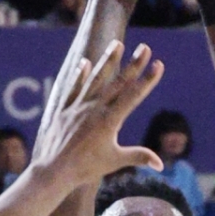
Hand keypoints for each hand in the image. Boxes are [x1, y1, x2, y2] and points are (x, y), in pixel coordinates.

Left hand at [31, 39, 163, 191]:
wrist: (53, 171)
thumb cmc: (85, 169)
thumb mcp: (115, 162)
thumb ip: (139, 157)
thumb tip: (161, 164)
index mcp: (109, 121)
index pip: (133, 96)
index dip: (147, 80)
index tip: (158, 64)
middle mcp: (94, 109)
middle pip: (118, 82)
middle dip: (134, 64)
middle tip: (145, 47)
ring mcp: (78, 107)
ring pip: (96, 79)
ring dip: (108, 61)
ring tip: (117, 43)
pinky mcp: (64, 110)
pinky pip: (73, 88)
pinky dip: (80, 76)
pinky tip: (86, 63)